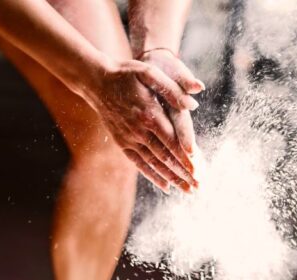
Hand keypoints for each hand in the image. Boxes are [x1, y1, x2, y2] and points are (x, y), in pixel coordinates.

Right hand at [80, 57, 199, 191]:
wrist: (96, 82)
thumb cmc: (126, 74)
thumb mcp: (149, 72)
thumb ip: (172, 89)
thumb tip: (192, 104)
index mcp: (149, 114)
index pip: (172, 140)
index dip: (186, 157)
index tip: (200, 170)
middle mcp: (139, 131)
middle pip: (166, 156)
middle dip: (184, 173)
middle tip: (199, 187)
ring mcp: (129, 139)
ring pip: (154, 163)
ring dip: (172, 178)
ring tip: (188, 190)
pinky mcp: (123, 143)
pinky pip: (139, 163)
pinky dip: (153, 175)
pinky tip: (166, 186)